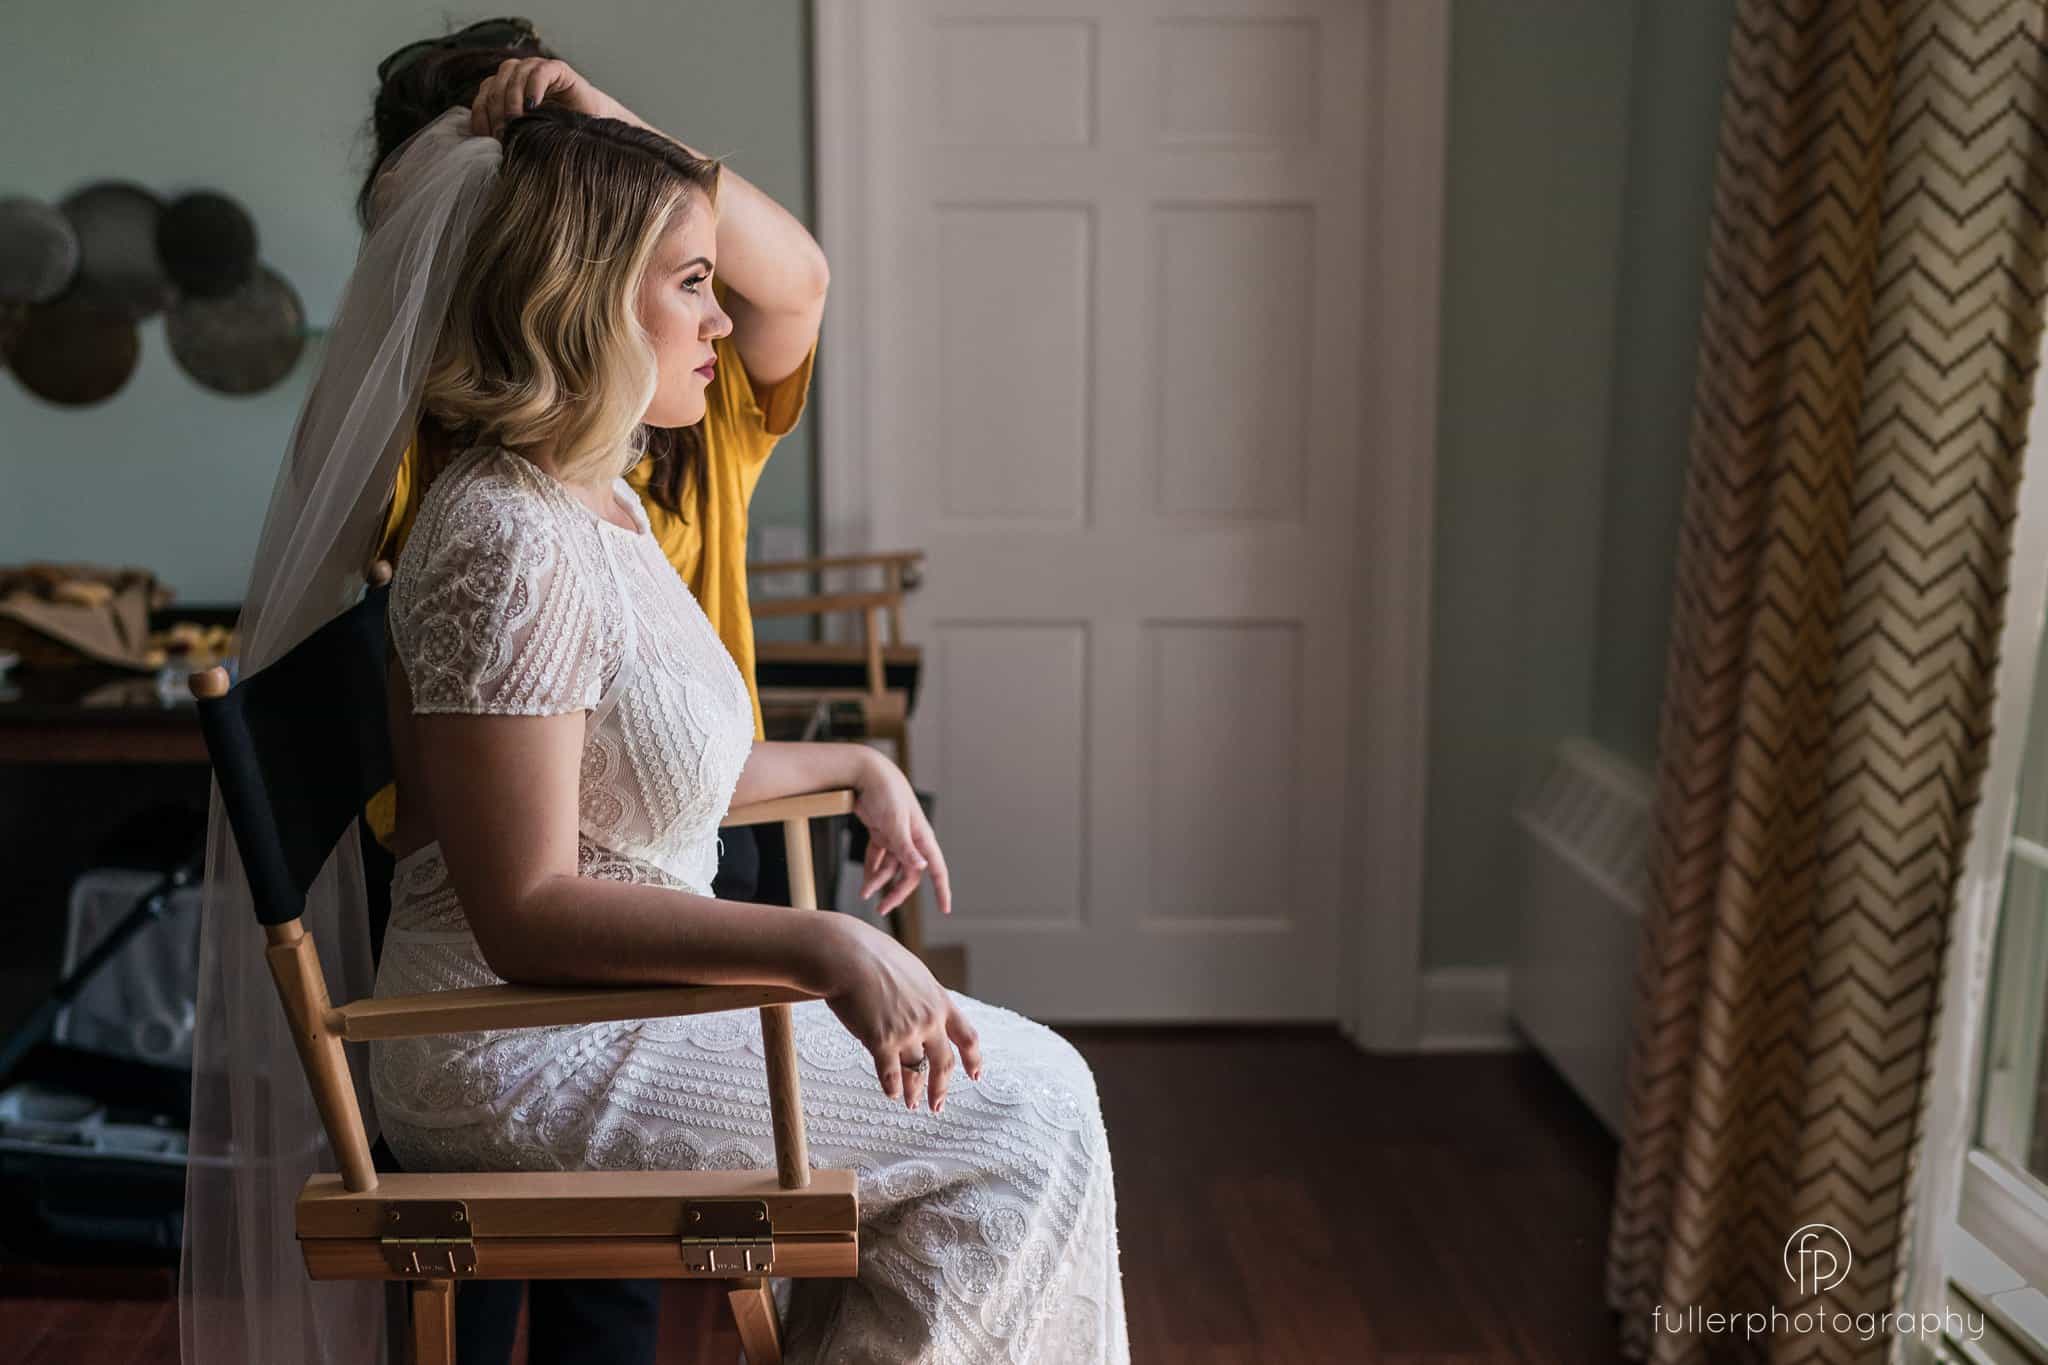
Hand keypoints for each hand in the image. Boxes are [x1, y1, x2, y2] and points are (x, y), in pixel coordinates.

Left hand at [468, 57, 617, 138]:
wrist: (594, 134)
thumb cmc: (558, 137)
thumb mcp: (525, 138)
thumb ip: (505, 135)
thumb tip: (482, 148)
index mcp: (504, 90)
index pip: (482, 98)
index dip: (481, 117)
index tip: (487, 140)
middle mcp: (517, 75)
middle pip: (494, 85)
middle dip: (496, 111)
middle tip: (502, 133)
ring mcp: (536, 69)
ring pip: (512, 75)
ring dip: (511, 99)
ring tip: (516, 121)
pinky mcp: (557, 69)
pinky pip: (539, 72)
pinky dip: (533, 87)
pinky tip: (533, 106)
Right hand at [813, 917, 982, 1111]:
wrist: (847, 956)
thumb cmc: (873, 957)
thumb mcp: (913, 972)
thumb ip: (922, 996)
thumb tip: (924, 1008)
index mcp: (940, 1000)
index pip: (967, 1036)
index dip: (974, 1059)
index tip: (975, 1075)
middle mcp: (929, 1019)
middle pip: (943, 1063)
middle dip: (941, 1088)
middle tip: (937, 1106)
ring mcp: (907, 1031)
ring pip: (915, 1071)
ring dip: (913, 1091)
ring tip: (911, 1103)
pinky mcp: (881, 1041)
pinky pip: (890, 1074)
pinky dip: (891, 1087)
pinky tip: (891, 1094)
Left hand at [851, 749, 951, 918]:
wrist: (867, 774)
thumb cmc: (886, 793)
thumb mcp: (895, 823)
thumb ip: (906, 847)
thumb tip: (922, 867)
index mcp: (921, 838)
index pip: (936, 868)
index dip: (942, 890)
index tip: (945, 909)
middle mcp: (911, 840)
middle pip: (909, 875)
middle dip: (896, 893)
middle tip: (882, 909)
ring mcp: (895, 837)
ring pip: (890, 868)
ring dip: (878, 882)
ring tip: (864, 894)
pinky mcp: (881, 833)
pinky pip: (877, 857)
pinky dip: (871, 869)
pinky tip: (865, 881)